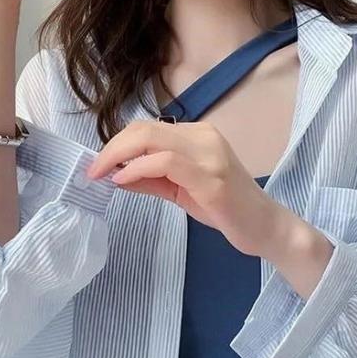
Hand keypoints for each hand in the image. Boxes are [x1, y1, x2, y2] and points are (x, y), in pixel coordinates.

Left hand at [87, 118, 271, 256]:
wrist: (265, 228)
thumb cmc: (226, 210)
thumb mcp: (180, 191)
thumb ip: (151, 180)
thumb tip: (116, 174)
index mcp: (197, 135)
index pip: (148, 129)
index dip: (117, 143)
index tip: (98, 164)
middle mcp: (203, 137)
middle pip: (145, 129)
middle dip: (112, 147)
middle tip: (92, 169)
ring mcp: (209, 154)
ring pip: (153, 139)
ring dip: (120, 156)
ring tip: (102, 174)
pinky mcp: (211, 177)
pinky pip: (166, 162)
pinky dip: (139, 169)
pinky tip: (124, 180)